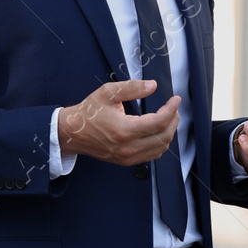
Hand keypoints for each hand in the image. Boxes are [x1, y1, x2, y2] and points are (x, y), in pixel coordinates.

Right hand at [58, 79, 180, 166]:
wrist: (72, 133)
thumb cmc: (88, 112)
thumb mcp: (108, 93)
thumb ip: (132, 87)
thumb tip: (153, 86)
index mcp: (124, 130)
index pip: (159, 122)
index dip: (171, 109)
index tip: (175, 99)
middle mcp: (128, 147)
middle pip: (164, 137)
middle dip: (173, 120)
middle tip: (173, 108)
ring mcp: (128, 157)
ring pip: (161, 148)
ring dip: (169, 132)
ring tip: (168, 118)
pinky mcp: (126, 161)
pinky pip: (152, 155)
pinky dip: (160, 143)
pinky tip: (158, 131)